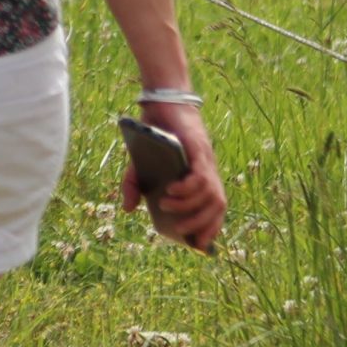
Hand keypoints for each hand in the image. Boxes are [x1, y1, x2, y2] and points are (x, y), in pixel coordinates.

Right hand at [124, 99, 225, 252]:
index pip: (215, 210)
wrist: (160, 102)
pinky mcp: (199, 150)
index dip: (212, 228)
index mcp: (201, 178)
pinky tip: (171, 190)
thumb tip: (128, 210)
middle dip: (202, 225)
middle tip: (180, 231)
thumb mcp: (140, 165)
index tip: (201, 245)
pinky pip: (201, 177)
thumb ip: (135, 186)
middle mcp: (209, 172)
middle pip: (218, 207)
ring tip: (166, 206)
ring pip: (211, 195)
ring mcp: (206, 162)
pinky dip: (188, 188)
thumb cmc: (154, 134)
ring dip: (190, 207)